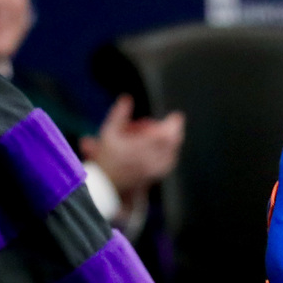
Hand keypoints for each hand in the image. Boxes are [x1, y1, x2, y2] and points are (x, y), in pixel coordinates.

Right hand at [79, 97, 185, 215]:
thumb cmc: (106, 158)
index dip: (173, 124)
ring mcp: (153, 170)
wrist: (105, 184)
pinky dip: (170, 156)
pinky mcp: (154, 177)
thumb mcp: (108, 132)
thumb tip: (127, 98)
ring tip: (173, 136)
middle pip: (172, 144)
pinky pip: (168, 165)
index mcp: (139, 147)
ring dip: (173, 143)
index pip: (164, 134)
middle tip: (175, 123)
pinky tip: (169, 153)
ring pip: (172, 154)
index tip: (176, 116)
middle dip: (176, 131)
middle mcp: (149, 159)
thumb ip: (119, 114)